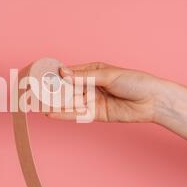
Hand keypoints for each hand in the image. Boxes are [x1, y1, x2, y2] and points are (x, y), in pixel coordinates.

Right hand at [47, 62, 165, 122]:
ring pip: (70, 102)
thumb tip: (63, 73)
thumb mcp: (107, 75)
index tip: (39, 76)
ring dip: (54, 104)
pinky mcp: (96, 114)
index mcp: (93, 71)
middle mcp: (90, 86)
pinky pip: (77, 114)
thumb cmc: (134, 81)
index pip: (69, 73)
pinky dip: (64, 115)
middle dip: (52, 91)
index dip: (55, 75)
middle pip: (67, 89)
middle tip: (33, 93)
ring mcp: (92, 100)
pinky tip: (51, 114)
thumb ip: (84, 77)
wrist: (153, 100)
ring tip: (37, 105)